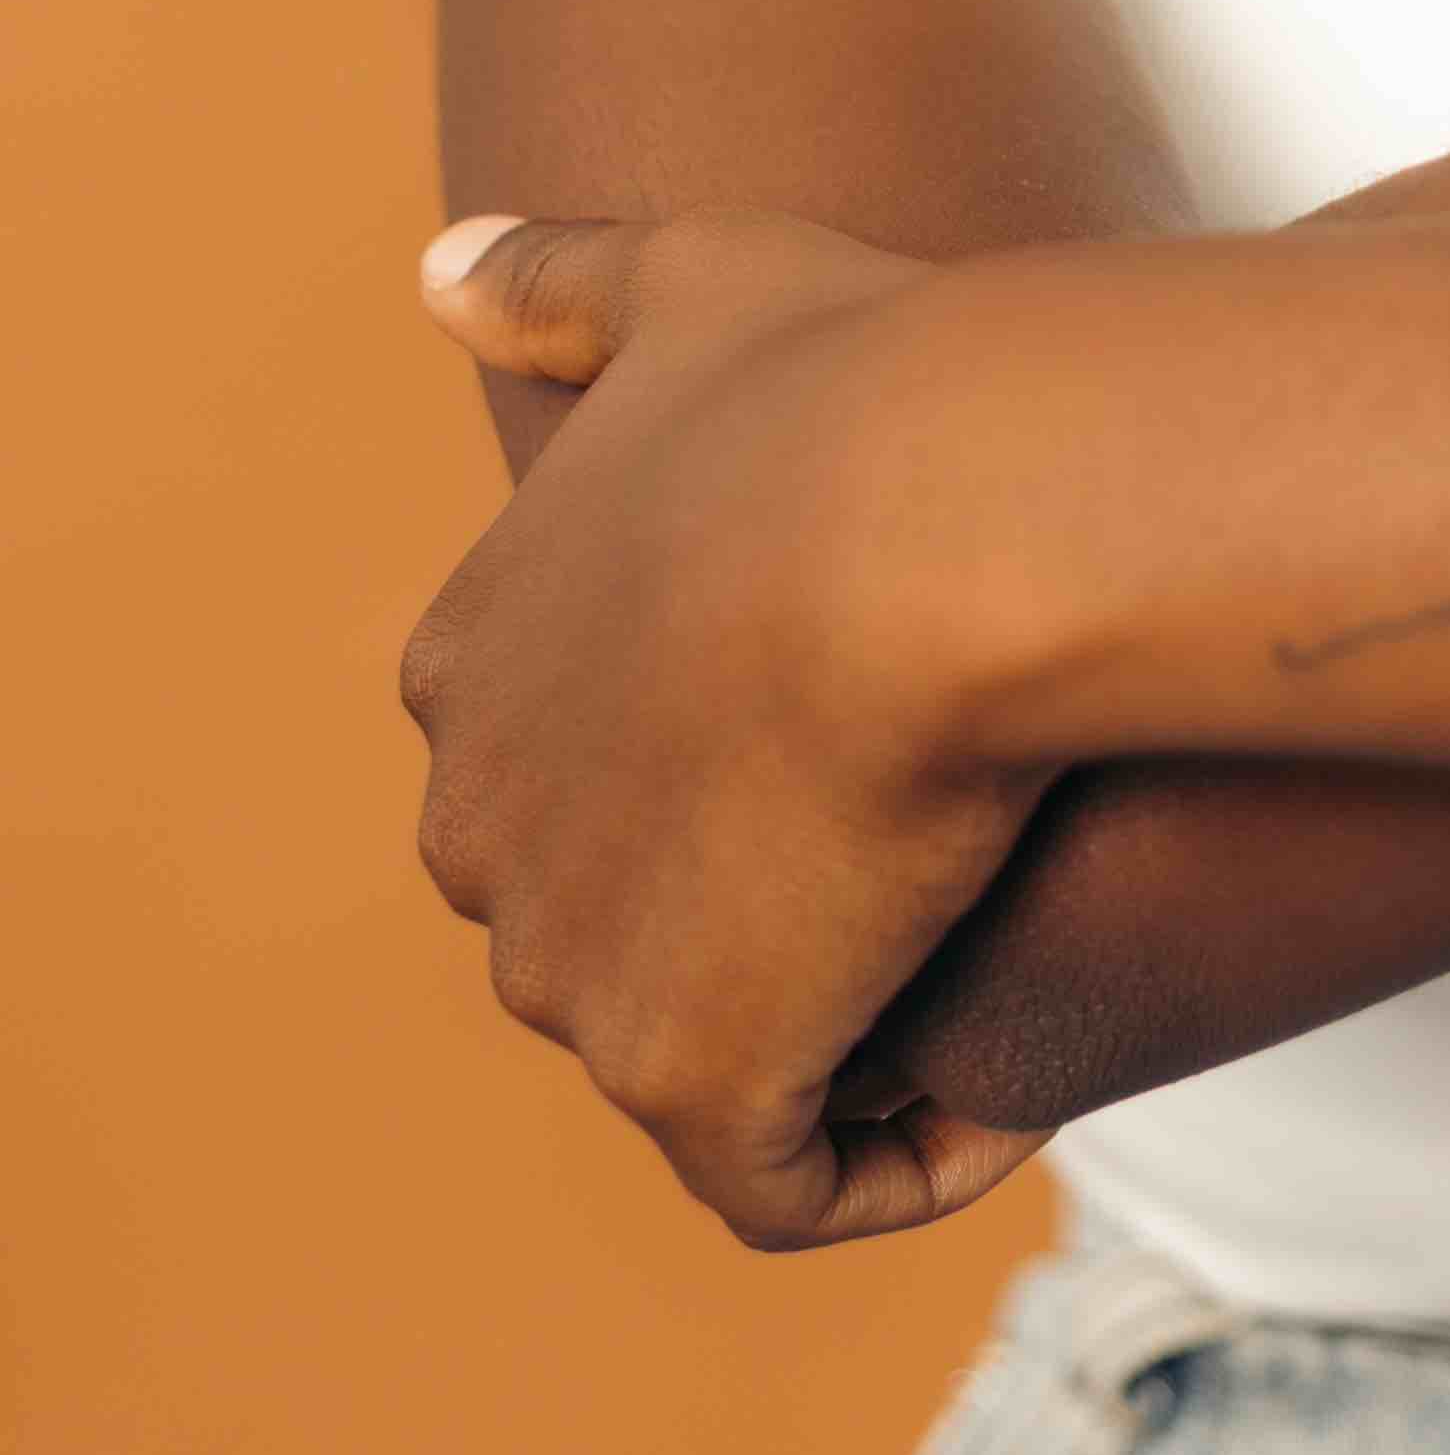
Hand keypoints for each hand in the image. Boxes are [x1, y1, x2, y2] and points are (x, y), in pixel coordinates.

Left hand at [399, 211, 1052, 1250]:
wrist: (943, 519)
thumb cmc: (856, 380)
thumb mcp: (696, 275)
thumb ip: (564, 282)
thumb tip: (435, 276)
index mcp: (474, 666)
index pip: (583, 765)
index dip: (736, 766)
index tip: (882, 736)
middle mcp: (479, 833)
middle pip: (630, 914)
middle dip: (772, 911)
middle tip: (950, 854)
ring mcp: (566, 971)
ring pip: (708, 1045)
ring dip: (838, 1034)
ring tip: (993, 972)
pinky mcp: (682, 1080)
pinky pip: (787, 1179)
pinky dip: (891, 1165)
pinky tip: (1007, 1099)